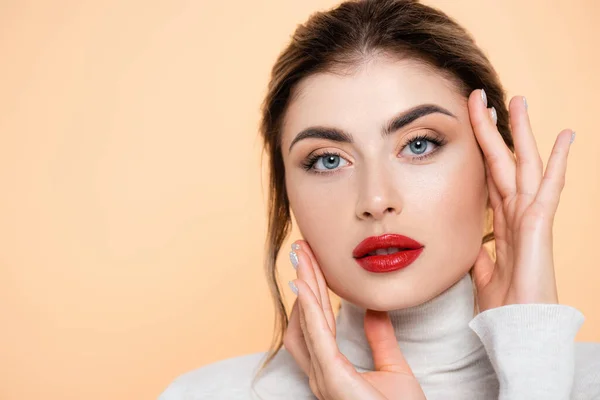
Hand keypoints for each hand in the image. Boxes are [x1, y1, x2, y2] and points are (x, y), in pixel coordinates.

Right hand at [284, 240, 425, 399]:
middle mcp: (322, 374)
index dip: (312, 292)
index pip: (316, 323)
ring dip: (303, 289)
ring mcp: (325, 378)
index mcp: (332, 371)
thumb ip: (381, 339)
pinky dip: (309, 309)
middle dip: (302, 283)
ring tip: (304, 258)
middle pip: (303, 320)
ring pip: (305, 324)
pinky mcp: (334, 380)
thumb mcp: (393, 369)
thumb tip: (375, 310)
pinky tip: (307, 286)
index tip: (312, 263)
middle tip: (301, 250)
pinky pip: (317, 338)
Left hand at [468, 89, 574, 310]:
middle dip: (495, 130)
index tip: (473, 124)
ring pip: (525, 165)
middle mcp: (516, 215)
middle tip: (487, 98)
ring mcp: (530, 218)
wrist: (516, 332)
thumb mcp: (482, 274)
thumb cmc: (504, 308)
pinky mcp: (539, 227)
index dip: (482, 151)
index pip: (490, 178)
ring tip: (518, 101)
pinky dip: (556, 162)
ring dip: (520, 133)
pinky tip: (564, 137)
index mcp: (501, 224)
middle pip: (504, 163)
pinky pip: (548, 188)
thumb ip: (480, 254)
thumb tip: (473, 243)